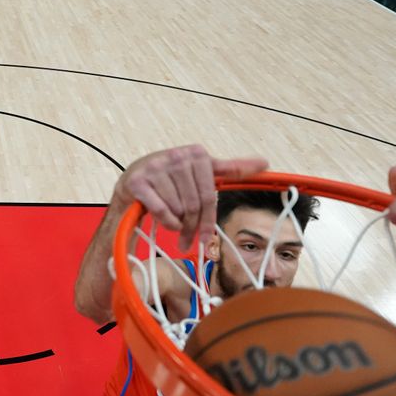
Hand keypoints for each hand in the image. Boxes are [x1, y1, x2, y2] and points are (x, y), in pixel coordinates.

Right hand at [114, 145, 267, 248]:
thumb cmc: (169, 181)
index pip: (209, 195)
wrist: (130, 184)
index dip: (208, 220)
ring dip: (175, 224)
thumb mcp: (200, 172)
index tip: (206, 238)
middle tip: (186, 241)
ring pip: (177, 209)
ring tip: (171, 222)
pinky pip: (160, 210)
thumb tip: (265, 163)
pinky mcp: (138, 181)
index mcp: (196, 153)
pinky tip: (163, 222)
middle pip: (193, 205)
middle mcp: (176, 156)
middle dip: (191, 227)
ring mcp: (155, 167)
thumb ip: (230, 168)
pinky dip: (164, 222)